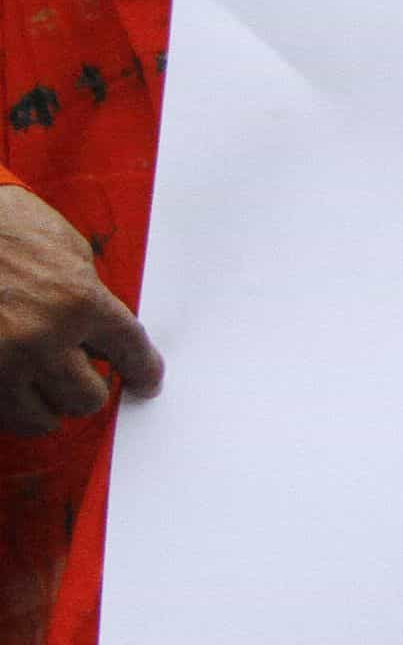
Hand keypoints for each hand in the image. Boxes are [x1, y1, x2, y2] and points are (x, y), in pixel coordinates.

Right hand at [0, 188, 158, 436]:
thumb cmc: (4, 226)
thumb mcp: (64, 249)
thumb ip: (89, 294)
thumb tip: (104, 336)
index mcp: (77, 301)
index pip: (130, 350)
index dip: (143, 370)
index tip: (146, 382)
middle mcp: (41, 337)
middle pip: (88, 397)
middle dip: (87, 386)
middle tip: (79, 371)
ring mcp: (1, 361)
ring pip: (44, 418)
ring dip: (48, 403)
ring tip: (42, 381)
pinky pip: (4, 414)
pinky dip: (13, 406)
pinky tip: (13, 384)